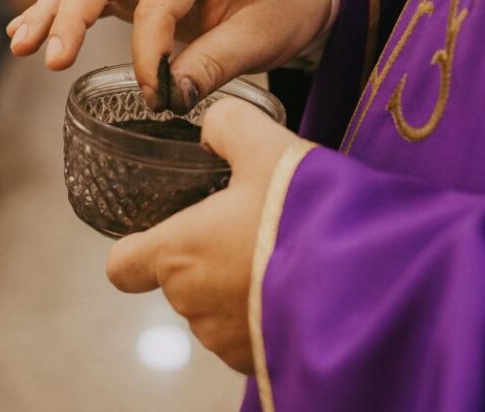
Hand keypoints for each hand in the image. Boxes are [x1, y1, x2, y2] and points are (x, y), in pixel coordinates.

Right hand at [7, 0, 330, 112]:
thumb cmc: (282, 6)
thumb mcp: (258, 39)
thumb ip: (212, 65)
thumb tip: (170, 96)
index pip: (156, 4)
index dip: (149, 53)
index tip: (156, 96)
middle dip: (70, 16)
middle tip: (51, 59)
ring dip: (52, 13)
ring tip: (20, 45)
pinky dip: (62, 12)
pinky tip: (28, 32)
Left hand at [105, 98, 300, 372]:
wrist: (363, 278)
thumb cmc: (303, 212)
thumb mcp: (266, 147)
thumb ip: (229, 127)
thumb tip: (215, 124)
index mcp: (178, 252)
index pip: (122, 266)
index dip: (136, 251)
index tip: (163, 235)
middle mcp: (192, 303)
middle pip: (180, 282)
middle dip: (209, 259)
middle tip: (253, 230)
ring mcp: (225, 338)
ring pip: (216, 310)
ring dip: (238, 289)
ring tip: (284, 259)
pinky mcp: (258, 360)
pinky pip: (250, 334)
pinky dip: (265, 315)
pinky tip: (299, 290)